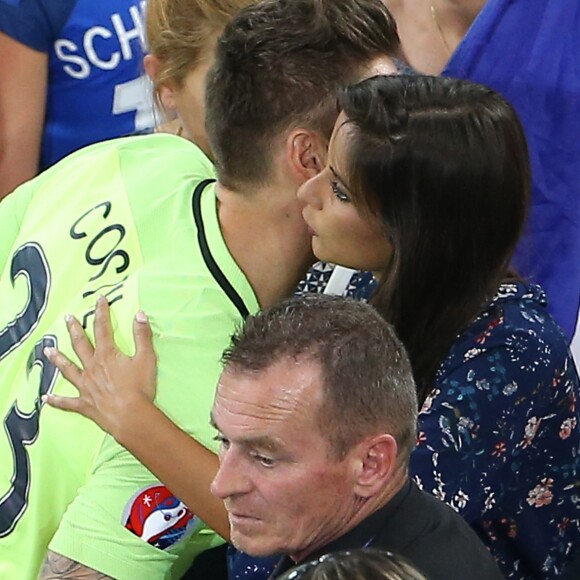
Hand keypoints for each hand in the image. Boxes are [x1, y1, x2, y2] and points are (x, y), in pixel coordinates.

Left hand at [43, 296, 157, 438]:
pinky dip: (56, 400)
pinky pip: (67, 402)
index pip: (103, 328)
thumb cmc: (140, 387)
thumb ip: (142, 335)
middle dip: (74, 329)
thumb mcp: (147, 358)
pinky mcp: (84, 403)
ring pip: (68, 369)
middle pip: (80, 344)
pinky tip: (46, 398)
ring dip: (58, 359)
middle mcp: (92, 367)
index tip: (99, 300)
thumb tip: (139, 314)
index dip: (101, 312)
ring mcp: (86, 385)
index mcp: (107, 355)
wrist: (131, 415)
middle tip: (67, 318)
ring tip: (48, 350)